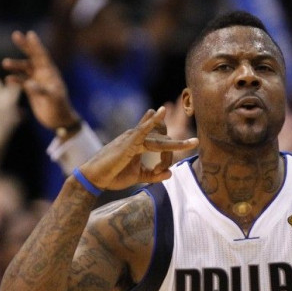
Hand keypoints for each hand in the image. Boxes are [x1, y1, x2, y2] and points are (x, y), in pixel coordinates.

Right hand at [3, 30, 80, 130]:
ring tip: (5, 63)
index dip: (36, 45)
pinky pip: (21, 81)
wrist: (58, 120)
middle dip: (25, 46)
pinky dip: (15, 79)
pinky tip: (8, 79)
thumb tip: (29, 84)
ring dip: (16, 65)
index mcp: (51, 73)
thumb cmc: (60, 108)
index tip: (30, 34)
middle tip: (15, 34)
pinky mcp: (32, 90)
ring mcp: (37, 81)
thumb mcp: (53, 99)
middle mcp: (44, 74)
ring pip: (25, 68)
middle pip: (32, 57)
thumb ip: (41, 90)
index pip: (43, 56)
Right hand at [79, 107, 197, 190]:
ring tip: (193, 141)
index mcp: (139, 145)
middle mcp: (137, 138)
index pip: (160, 144)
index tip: (165, 170)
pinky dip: (151, 121)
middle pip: (163, 140)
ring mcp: (133, 138)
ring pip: (159, 139)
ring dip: (176, 143)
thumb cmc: (112, 175)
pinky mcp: (128, 141)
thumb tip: (171, 173)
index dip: (168, 157)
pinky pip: (142, 130)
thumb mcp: (138, 176)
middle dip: (180, 143)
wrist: (95, 178)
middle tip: (196, 142)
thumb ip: (153, 175)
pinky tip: (160, 112)